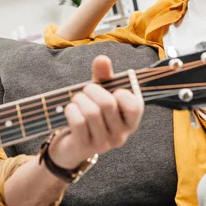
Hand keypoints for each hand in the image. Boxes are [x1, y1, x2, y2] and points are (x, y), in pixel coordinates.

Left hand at [47, 55, 143, 169]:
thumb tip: (102, 58)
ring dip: (79, 99)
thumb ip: (103, 76)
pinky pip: (78, 122)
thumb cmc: (90, 115)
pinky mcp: (85, 147)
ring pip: (91, 112)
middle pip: (107, 103)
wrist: (71, 145)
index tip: (112, 90)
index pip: (134, 106)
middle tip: (85, 90)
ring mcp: (103, 143)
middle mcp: (120, 135)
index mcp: (130, 122)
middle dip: (91, 90)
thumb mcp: (99, 94)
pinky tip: (70, 109)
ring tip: (76, 99)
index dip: (121, 93)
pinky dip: (71, 110)